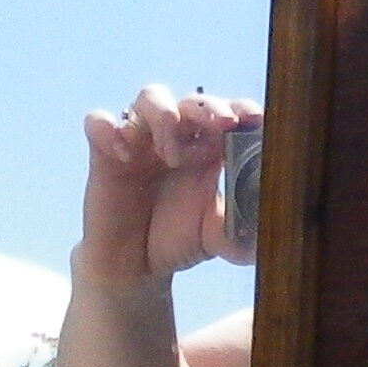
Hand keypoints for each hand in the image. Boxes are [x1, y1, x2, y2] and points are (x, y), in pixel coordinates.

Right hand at [74, 84, 260, 289]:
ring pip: (150, 98)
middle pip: (193, 101)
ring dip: (164, 114)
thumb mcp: (217, 239)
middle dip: (208, 107)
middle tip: (221, 124)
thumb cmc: (178, 241)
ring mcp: (141, 141)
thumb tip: (268, 223)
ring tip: (169, 152)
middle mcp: (177, 136)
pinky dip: (109, 128)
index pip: (228, 114)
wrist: (135, 268)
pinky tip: (124, 154)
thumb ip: (242, 231)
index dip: (241, 109)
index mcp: (209, 149)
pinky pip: (99, 122)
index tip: (253, 119)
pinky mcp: (105, 153)